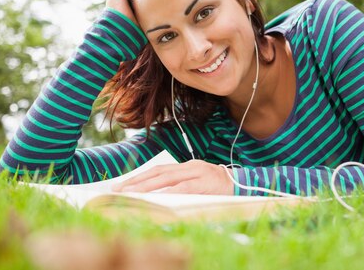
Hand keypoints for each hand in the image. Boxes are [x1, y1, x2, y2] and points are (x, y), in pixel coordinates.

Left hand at [112, 160, 233, 194]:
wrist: (245, 186)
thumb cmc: (220, 188)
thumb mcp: (199, 183)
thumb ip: (182, 186)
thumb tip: (158, 196)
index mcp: (188, 166)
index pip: (159, 170)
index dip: (140, 176)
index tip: (123, 184)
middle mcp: (191, 167)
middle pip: (159, 172)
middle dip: (137, 181)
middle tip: (118, 189)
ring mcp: (198, 174)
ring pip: (167, 179)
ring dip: (147, 186)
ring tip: (130, 194)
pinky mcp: (204, 183)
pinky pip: (183, 187)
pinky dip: (167, 191)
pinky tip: (155, 196)